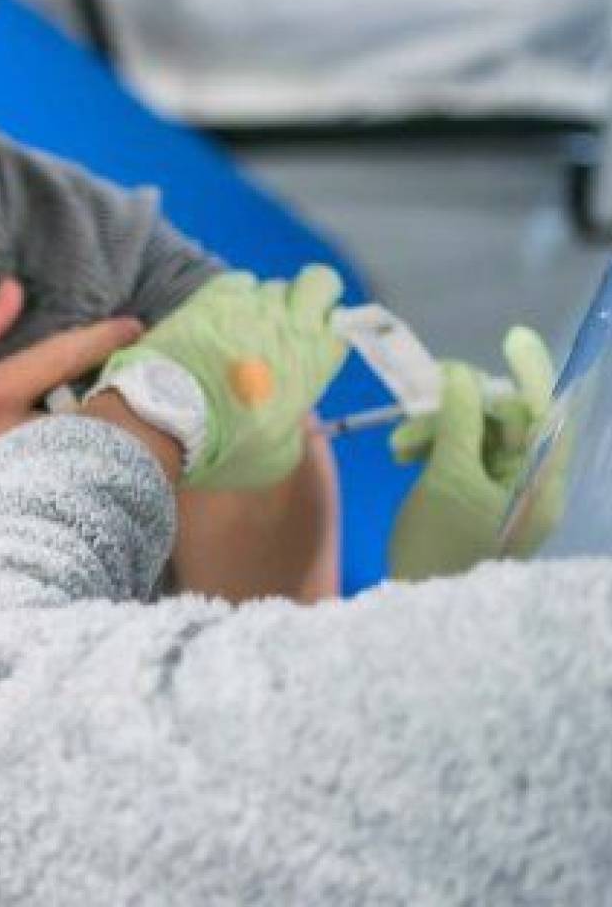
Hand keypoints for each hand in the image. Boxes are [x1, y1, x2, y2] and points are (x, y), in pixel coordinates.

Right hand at [0, 279, 142, 609]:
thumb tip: (12, 294)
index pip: (58, 358)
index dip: (101, 337)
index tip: (134, 325)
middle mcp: (6, 447)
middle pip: (80, 412)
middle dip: (97, 400)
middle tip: (105, 393)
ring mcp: (15, 491)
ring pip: (72, 453)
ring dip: (82, 441)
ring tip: (80, 438)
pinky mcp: (14, 525)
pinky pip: (58, 491)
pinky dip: (64, 477)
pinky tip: (52, 480)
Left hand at [98, 265, 348, 490]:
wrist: (165, 418)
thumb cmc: (221, 445)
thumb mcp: (277, 455)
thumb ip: (294, 427)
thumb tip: (289, 415)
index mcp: (312, 360)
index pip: (347, 322)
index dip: (333, 329)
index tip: (319, 340)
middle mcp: (288, 323)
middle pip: (320, 282)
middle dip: (314, 294)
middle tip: (295, 318)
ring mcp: (249, 305)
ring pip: (273, 284)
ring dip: (264, 302)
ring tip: (243, 332)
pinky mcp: (211, 297)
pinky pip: (236, 280)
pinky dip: (233, 295)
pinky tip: (219, 319)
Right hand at [388, 328, 562, 580]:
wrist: (418, 608)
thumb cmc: (440, 546)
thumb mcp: (447, 478)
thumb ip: (459, 422)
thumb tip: (463, 373)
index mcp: (539, 482)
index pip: (546, 413)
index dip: (531, 373)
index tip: (511, 336)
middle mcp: (528, 482)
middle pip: (503, 419)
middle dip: (456, 408)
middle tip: (414, 407)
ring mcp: (500, 489)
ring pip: (474, 432)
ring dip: (435, 428)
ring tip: (398, 447)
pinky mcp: (474, 494)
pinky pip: (459, 452)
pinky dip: (431, 446)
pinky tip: (403, 455)